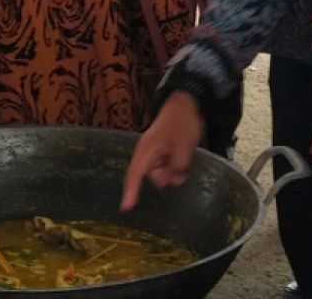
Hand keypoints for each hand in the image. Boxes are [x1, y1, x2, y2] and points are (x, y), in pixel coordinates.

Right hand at [120, 91, 203, 211]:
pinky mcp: (157, 154)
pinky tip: (180, 156)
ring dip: (173, 170)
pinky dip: (172, 166)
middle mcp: (145, 153)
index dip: (131, 191)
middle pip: (152, 177)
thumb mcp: (185, 145)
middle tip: (182, 161)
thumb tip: (173, 179)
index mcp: (148, 149)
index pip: (136, 173)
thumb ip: (178, 166)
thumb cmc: (182, 122)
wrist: (183, 103)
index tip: (126, 207)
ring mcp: (151, 153)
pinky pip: (163, 167)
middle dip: (168, 175)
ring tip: (183, 154)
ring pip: (160, 174)